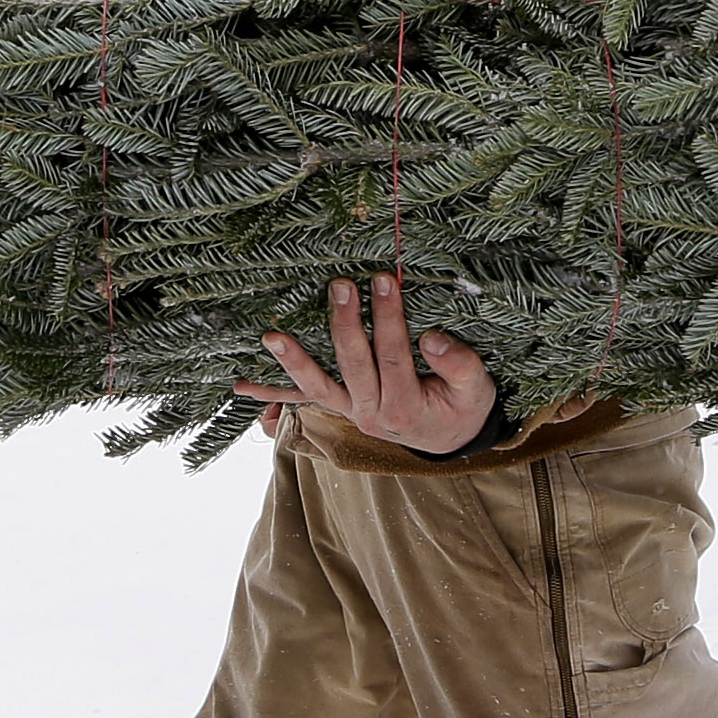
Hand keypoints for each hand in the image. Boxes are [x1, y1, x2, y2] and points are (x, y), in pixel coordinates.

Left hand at [239, 273, 499, 455]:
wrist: (448, 438)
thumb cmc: (463, 406)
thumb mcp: (476, 388)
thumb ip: (459, 364)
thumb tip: (430, 337)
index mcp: (405, 406)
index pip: (393, 355)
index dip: (388, 318)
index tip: (384, 280)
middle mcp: (371, 414)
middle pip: (353, 365)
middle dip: (344, 324)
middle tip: (340, 286)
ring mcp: (350, 411)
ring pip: (318, 386)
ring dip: (293, 361)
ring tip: (272, 336)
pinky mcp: (339, 407)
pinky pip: (302, 400)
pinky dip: (271, 396)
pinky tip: (241, 387)